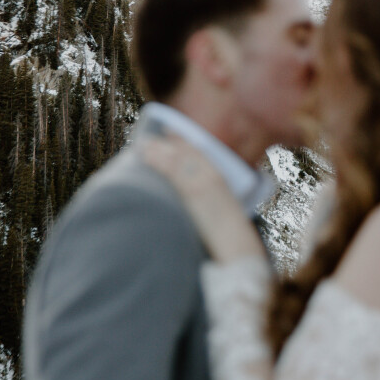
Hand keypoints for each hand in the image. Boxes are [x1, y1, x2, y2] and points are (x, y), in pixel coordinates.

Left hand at [141, 136, 264, 261]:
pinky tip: (147, 158)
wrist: (236, 245)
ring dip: (159, 151)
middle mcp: (212, 175)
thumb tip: (198, 197)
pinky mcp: (193, 193)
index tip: (170, 134)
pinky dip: (159, 162)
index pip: (199, 153)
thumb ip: (212, 197)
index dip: (183, 142)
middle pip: (186, 153)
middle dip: (167, 145)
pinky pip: (173, 173)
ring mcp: (202, 182)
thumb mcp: (225, 207)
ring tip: (143, 146)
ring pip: (177, 159)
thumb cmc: (231, 232)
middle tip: (150, 139)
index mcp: (222, 177)